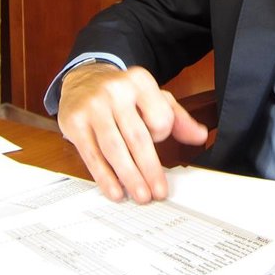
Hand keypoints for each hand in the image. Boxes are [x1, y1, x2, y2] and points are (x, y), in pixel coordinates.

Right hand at [56, 63, 208, 203]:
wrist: (83, 79)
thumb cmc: (123, 93)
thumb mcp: (153, 97)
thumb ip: (177, 117)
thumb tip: (199, 135)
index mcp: (140, 81)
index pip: (160, 118)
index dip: (163, 135)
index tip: (158, 143)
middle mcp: (115, 90)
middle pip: (137, 137)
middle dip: (150, 169)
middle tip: (158, 192)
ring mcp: (92, 106)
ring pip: (114, 148)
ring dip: (129, 176)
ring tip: (141, 195)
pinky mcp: (74, 122)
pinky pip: (92, 155)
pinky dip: (105, 177)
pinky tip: (115, 191)